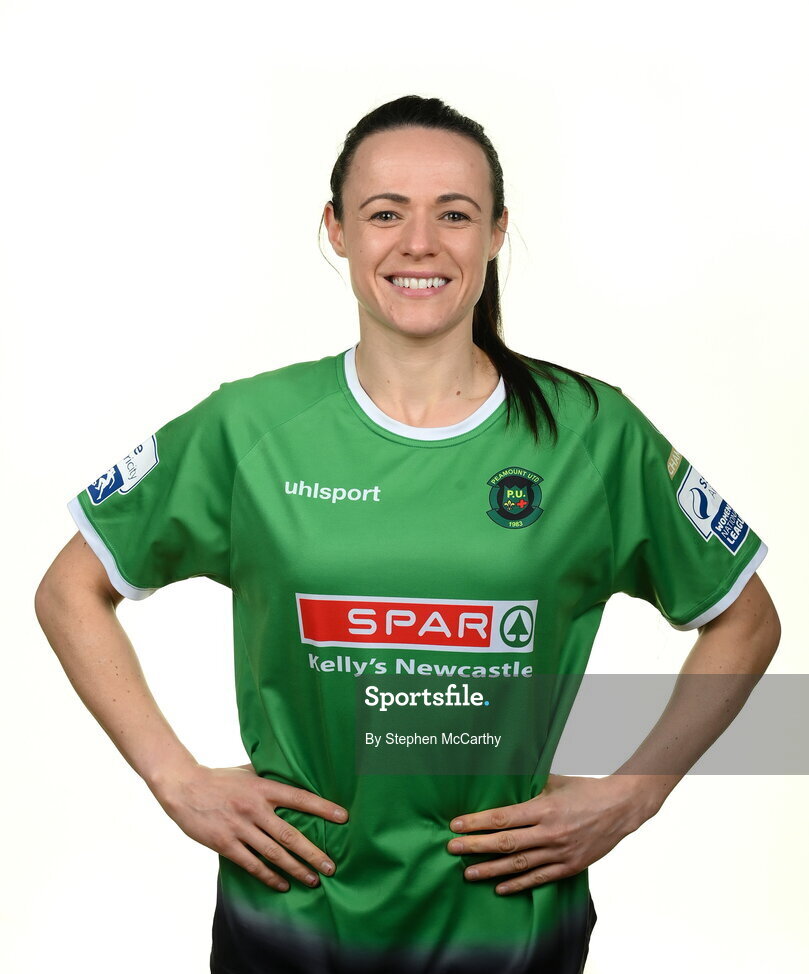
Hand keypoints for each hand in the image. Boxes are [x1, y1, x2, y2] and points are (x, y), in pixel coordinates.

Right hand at [153, 763, 348, 891]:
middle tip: (331, 866)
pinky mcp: (225, 843)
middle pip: (289, 834)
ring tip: (313, 879)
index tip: (343, 817)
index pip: (299, 798)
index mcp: (263, 788)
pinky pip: (251, 864)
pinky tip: (283, 884)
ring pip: (273, 853)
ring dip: (295, 868)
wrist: (184, 787)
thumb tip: (293, 775)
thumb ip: (269, 777)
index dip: (322, 807)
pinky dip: (269, 876)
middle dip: (313, 852)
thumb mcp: (248, 772)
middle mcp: (254, 808)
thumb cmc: (219, 778)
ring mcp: (240, 827)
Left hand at [446, 773, 647, 894]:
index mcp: (543, 808)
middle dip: (475, 847)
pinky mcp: (570, 866)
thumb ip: (529, 785)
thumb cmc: (586, 790)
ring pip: (519, 864)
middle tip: (452, 849)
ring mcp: (560, 852)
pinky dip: (519, 885)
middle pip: (505, 843)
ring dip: (491, 870)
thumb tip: (503, 782)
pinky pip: (540, 878)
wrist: (621, 807)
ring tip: (469, 873)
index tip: (456, 825)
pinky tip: (500, 888)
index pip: (502, 818)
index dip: (477, 823)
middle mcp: (549, 832)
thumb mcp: (555, 781)